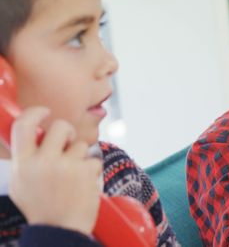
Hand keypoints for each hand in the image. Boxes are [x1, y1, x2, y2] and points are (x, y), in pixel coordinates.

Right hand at [9, 107, 102, 235]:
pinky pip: (94, 159)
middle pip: (61, 126)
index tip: (44, 111)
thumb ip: (25, 158)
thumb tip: (36, 132)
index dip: (34, 113)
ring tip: (73, 176)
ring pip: (80, 144)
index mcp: (23, 164)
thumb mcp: (21, 182)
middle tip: (67, 144)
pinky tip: (83, 185)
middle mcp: (43, 162)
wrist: (61, 229)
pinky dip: (92, 170)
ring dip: (80, 156)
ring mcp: (66, 166)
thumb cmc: (41, 205)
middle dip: (68, 132)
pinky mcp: (86, 172)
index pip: (23, 126)